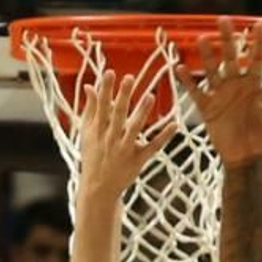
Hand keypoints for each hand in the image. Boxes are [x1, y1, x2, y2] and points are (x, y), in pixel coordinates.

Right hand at [72, 64, 178, 198]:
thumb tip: (88, 85)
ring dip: (142, 113)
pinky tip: (174, 124)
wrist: (98, 188)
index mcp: (98, 130)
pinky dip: (163, 137)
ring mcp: (125, 150)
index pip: (101, 106)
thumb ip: (89, 108)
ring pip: (134, 130)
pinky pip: (152, 148)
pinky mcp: (138, 161)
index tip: (109, 73)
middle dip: (123, 97)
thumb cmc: (93, 156)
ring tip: (150, 96)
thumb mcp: (87, 133)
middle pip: (117, 115)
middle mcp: (111, 139)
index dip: (105, 90)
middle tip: (129, 78)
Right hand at [179, 17, 261, 167]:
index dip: (258, 43)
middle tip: (224, 20)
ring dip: (208, 55)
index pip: (257, 59)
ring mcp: (221, 94)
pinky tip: (180, 68)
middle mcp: (236, 84)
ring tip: (203, 39)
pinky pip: (196, 91)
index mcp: (254, 85)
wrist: (246, 156)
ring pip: (213, 70)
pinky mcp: (208, 107)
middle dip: (228, 40)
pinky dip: (188, 81)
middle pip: (232, 57)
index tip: (258, 25)